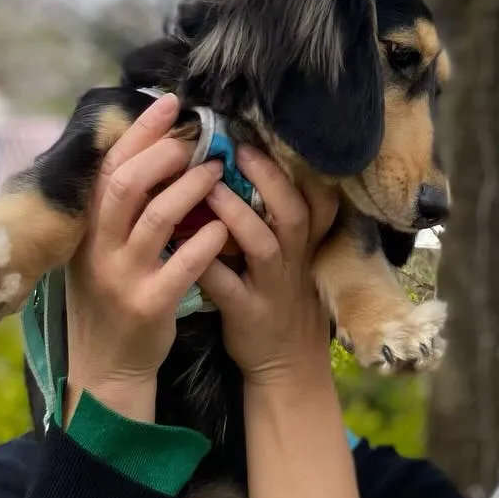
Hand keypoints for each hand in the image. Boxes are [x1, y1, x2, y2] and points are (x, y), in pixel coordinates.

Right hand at [64, 92, 231, 424]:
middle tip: (196, 141)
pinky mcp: (149, 306)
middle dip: (163, 154)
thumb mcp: (100, 247)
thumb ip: (117, 205)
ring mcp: (122, 277)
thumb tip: (149, 145)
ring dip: (191, 188)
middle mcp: (99, 248)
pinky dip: (206, 240)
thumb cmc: (112, 294)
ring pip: (156, 218)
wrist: (106, 367)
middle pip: (126, 185)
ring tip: (217, 171)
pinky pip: (182, 264)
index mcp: (88, 228)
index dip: (140, 132)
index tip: (170, 103)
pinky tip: (224, 227)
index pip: (109, 166)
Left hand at [197, 146, 339, 390]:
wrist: (286, 363)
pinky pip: (228, 287)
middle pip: (295, 211)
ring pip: (264, 245)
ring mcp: (273, 287)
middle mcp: (295, 259)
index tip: (265, 134)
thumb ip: (276, 214)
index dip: (297, 166)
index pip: (316, 195)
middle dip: (269, 178)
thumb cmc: (280, 293)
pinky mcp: (249, 314)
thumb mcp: (292, 254)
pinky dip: (208, 264)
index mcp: (305, 240)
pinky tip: (182, 243)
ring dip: (238, 215)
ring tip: (208, 187)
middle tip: (237, 148)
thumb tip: (244, 161)